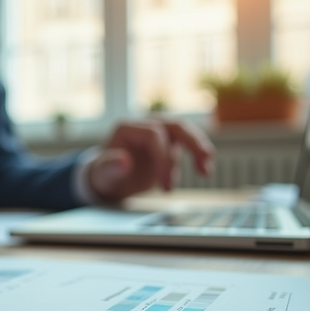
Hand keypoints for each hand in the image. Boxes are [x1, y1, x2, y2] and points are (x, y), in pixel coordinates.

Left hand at [87, 118, 214, 202]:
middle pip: (174, 126)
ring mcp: (158, 131)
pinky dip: (198, 154)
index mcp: (127, 128)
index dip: (164, 158)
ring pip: (184, 132)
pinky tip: (205, 170)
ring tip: (205, 170)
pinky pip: (187, 143)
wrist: (110, 178)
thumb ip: (111, 167)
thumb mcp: (103, 175)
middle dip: (191, 143)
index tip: (166, 185)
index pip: (153, 135)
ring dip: (198, 148)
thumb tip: (123, 161)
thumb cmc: (105, 175)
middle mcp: (144, 125)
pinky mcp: (168, 141)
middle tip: (203, 161)